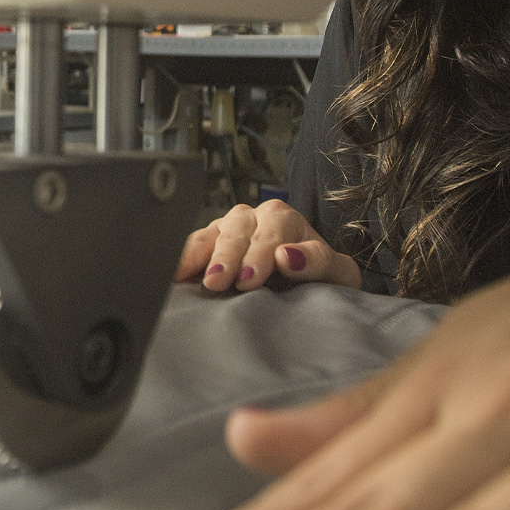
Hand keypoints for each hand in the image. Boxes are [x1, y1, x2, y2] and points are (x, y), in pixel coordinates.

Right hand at [177, 199, 362, 291]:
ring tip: (192, 278)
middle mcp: (253, 218)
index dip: (259, 254)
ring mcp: (226, 230)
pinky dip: (182, 259)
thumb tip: (287, 256)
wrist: (310, 291)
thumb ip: (318, 261)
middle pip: (238, 232)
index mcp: (284, 218)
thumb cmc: (323, 282)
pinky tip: (172, 275)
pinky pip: (192, 248)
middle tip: (219, 282)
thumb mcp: (336, 273)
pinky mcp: (207, 247)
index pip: (271, 231)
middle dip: (228, 257)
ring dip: (201, 257)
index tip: (250, 279)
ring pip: (211, 236)